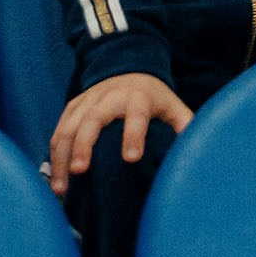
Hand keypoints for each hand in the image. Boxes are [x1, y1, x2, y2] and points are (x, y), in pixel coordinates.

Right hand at [46, 73, 192, 195]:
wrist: (128, 67)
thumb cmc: (154, 98)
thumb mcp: (174, 107)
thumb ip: (185, 128)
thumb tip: (201, 155)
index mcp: (138, 98)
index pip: (136, 115)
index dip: (134, 135)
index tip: (131, 159)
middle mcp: (109, 96)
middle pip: (93, 119)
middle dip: (84, 145)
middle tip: (79, 171)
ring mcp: (87, 100)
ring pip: (68, 126)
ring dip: (61, 157)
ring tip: (60, 189)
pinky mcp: (73, 106)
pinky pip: (59, 130)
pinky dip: (54, 155)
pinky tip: (54, 180)